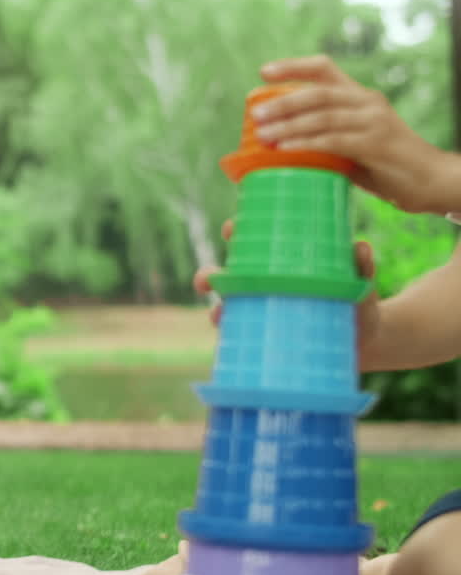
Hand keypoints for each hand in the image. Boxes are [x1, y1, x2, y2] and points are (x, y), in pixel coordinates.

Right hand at [193, 218, 380, 363]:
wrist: (367, 344)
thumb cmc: (356, 304)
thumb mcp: (359, 283)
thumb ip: (360, 266)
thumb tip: (358, 246)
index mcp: (279, 268)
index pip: (251, 247)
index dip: (235, 235)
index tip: (230, 228)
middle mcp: (263, 291)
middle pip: (226, 280)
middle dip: (210, 277)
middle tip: (207, 280)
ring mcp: (262, 319)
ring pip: (227, 313)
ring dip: (217, 314)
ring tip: (218, 317)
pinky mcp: (267, 346)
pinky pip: (244, 344)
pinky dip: (234, 343)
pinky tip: (230, 345)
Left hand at [252, 55, 453, 215]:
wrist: (428, 181)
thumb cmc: (383, 165)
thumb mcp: (349, 146)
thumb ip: (322, 139)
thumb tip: (275, 146)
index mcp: (358, 96)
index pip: (324, 68)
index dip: (293, 66)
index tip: (263, 71)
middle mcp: (366, 102)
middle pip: (318, 93)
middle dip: (283, 102)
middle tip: (256, 115)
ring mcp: (373, 120)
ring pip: (323, 116)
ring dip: (289, 126)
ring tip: (262, 136)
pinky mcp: (376, 143)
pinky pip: (335, 140)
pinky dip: (307, 144)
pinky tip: (285, 150)